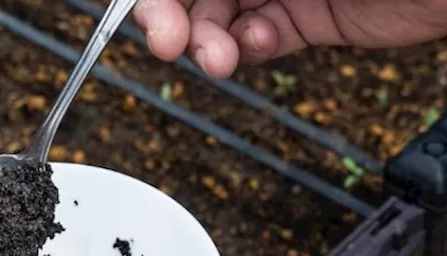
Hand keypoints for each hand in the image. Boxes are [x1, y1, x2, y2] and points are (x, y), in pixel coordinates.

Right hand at [129, 0, 446, 78]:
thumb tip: (176, 0)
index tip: (137, 11)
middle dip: (169, 16)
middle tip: (166, 41)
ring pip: (216, 17)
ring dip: (206, 41)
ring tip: (217, 58)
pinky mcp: (309, 17)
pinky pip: (258, 39)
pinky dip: (247, 48)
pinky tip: (254, 44)